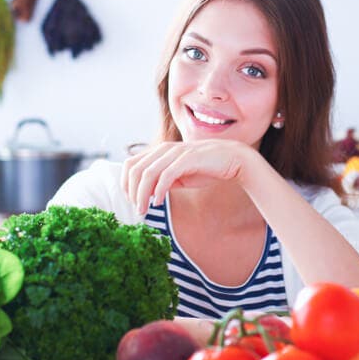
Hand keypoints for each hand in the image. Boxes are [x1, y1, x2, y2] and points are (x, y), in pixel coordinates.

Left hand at [121, 139, 255, 213]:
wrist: (232, 160)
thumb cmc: (205, 168)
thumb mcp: (179, 176)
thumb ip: (162, 180)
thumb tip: (146, 194)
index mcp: (159, 151)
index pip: (130, 164)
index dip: (126, 183)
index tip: (131, 200)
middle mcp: (164, 149)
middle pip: (135, 170)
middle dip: (132, 192)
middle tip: (137, 209)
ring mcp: (175, 153)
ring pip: (147, 174)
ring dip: (142, 195)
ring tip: (144, 210)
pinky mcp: (187, 160)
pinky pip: (166, 176)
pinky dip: (158, 191)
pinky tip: (158, 202)